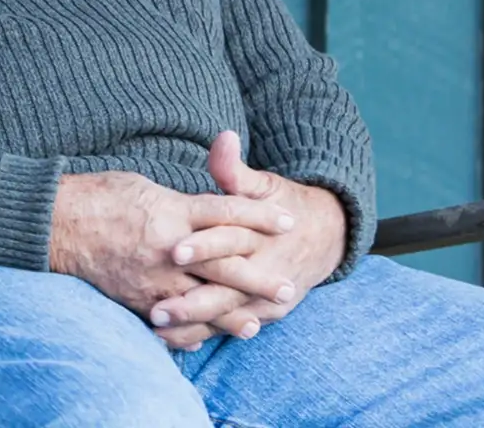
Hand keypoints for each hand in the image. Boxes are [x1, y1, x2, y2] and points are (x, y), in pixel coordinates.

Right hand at [48, 166, 296, 339]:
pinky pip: (167, 318)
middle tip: (286, 289)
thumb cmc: (98, 196)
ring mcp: (152, 276)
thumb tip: (206, 210)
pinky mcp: (134, 296)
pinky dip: (187, 329)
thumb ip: (180, 203)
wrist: (53, 223)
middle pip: (226, 264)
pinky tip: (204, 335)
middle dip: (258, 279)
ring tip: (253, 326)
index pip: (229, 213)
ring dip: (229, 315)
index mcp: (173, 211)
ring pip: (201, 300)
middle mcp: (169, 247)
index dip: (262, 216)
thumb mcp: (144, 186)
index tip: (290, 221)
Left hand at [142, 131, 345, 348]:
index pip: (231, 239)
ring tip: (158, 330)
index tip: (175, 250)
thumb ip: (236, 170)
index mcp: (261, 234)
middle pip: (227, 287)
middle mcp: (266, 269)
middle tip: (155, 309)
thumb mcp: (263, 185)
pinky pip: (234, 327)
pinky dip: (208, 335)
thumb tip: (223, 138)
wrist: (327, 236)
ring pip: (228, 314)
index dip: (205, 245)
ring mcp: (267, 295)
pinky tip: (177, 344)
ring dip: (194, 324)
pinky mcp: (265, 312)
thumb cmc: (283, 205)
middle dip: (192, 301)